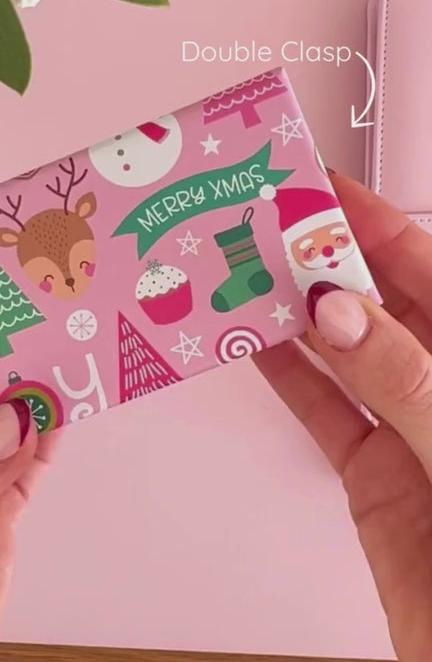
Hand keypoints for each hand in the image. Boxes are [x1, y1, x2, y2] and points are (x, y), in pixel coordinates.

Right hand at [255, 174, 431, 661]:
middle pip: (374, 304)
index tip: (317, 191)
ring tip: (247, 278)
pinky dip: (287, 378)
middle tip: (266, 232)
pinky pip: (322, 410)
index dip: (369, 224)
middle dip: (320, 264)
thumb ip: (402, 376)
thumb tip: (341, 315)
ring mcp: (408, 426)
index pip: (424, 267)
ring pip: (340, 354)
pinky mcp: (372, 471)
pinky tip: (257, 347)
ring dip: (293, 317)